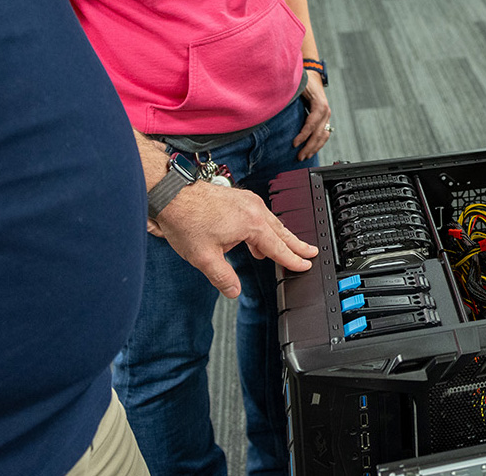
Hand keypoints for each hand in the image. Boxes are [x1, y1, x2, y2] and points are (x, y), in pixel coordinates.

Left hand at [153, 179, 318, 298]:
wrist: (173, 194)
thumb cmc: (187, 220)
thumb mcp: (204, 257)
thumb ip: (223, 277)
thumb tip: (234, 291)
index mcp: (252, 224)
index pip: (278, 248)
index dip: (292, 259)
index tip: (305, 265)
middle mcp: (254, 210)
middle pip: (282, 231)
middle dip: (297, 244)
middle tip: (311, 252)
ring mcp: (247, 201)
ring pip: (271, 222)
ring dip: (280, 236)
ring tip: (286, 249)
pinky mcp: (239, 197)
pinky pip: (260, 214)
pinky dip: (265, 227)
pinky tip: (256, 238)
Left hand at [292, 70, 331, 159]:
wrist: (314, 76)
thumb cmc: (304, 81)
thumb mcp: (298, 87)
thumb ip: (290, 97)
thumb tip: (275, 106)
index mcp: (319, 105)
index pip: (311, 124)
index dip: (303, 135)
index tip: (294, 144)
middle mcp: (326, 111)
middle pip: (318, 133)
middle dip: (309, 146)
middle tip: (300, 157)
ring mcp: (327, 115)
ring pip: (324, 136)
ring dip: (315, 147)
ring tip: (306, 156)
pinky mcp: (325, 118)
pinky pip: (324, 133)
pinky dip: (319, 143)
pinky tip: (312, 150)